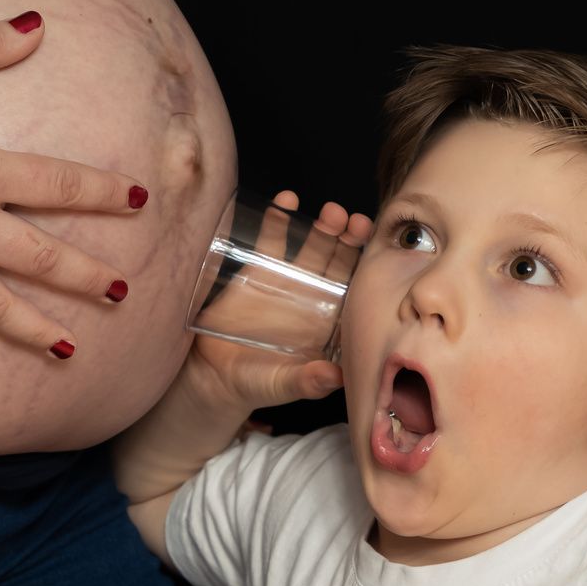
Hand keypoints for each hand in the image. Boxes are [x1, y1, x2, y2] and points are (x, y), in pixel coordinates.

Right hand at [181, 189, 372, 422]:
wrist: (210, 375)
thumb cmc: (253, 384)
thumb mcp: (280, 385)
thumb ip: (306, 382)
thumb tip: (335, 377)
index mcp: (329, 324)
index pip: (356, 291)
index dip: (367, 270)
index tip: (376, 253)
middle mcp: (316, 298)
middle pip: (340, 262)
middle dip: (350, 241)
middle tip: (355, 222)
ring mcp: (289, 281)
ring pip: (313, 245)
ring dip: (324, 226)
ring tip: (331, 212)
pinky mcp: (259, 270)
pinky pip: (273, 239)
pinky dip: (279, 218)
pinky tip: (287, 200)